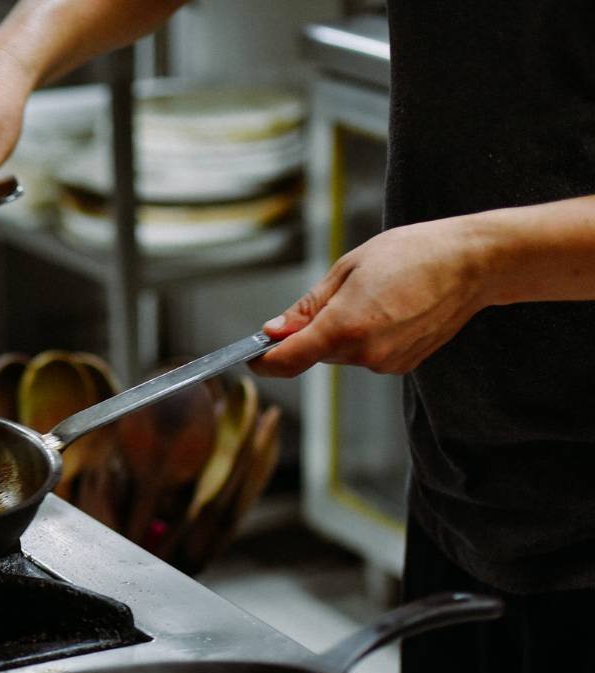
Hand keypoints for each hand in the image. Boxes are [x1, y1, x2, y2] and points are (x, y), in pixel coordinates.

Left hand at [251, 216, 492, 376]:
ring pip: (342, 354)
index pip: (286, 361)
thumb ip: (307, 307)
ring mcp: (386, 363)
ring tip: (375, 295)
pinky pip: (367, 354)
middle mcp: (364, 355)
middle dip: (312, 332)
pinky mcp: (403, 365)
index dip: (263, 360)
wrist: (472, 263)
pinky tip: (391, 309)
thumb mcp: (347, 268)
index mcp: (344, 328)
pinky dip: (367, 336)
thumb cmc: (411, 254)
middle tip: (338, 293)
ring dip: (343, 332)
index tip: (252, 355)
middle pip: (314, 354)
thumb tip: (274, 330)